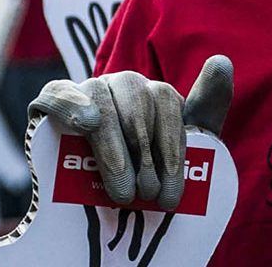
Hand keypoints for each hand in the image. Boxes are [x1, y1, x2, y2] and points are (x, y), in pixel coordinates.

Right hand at [29, 55, 233, 207]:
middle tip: (148, 197)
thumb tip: (221, 61)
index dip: (171, 148)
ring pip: (102, 103)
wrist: (108, 211)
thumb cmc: (151, 177)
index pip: (166, 102)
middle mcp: (123, 85)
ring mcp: (87, 91)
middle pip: (136, 103)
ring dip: (115, 150)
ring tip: (123, 193)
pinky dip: (71, 104)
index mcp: (154, 93)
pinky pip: (57, 93)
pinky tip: (87, 124)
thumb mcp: (189, 145)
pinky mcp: (50, 103)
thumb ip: (209, 104)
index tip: (172, 192)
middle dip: (146, 155)